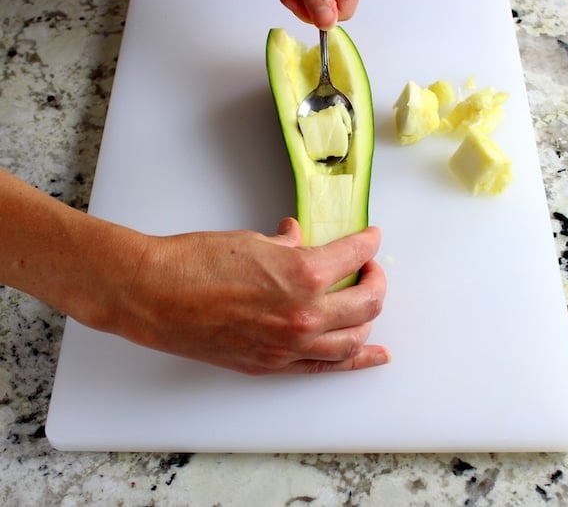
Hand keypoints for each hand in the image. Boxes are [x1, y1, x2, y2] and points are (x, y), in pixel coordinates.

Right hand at [111, 218, 388, 374]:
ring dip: (369, 318)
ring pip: (354, 339)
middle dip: (376, 280)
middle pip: (367, 302)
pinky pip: (326, 367)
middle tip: (369, 268)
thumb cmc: (195, 262)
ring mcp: (290, 346)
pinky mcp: (272, 365)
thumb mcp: (250, 240)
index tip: (371, 238)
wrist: (153, 295)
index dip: (368, 242)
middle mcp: (304, 314)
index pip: (354, 254)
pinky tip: (375, 354)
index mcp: (303, 273)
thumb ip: (285, 244)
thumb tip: (298, 238)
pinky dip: (357, 360)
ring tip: (366, 302)